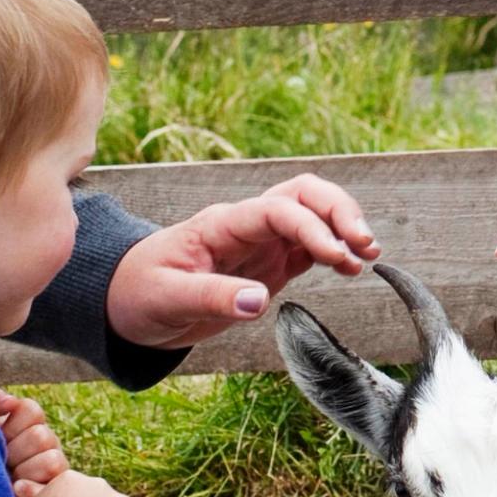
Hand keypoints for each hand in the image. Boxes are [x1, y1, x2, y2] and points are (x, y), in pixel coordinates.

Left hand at [0, 387, 67, 492]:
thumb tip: (10, 401)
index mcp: (27, 428)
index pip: (32, 411)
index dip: (14, 423)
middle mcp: (43, 448)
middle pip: (41, 436)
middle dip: (16, 450)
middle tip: (2, 460)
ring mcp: (50, 473)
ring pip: (53, 460)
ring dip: (25, 470)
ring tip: (9, 478)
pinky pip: (51, 489)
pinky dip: (32, 490)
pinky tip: (16, 490)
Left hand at [107, 174, 378, 348]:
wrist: (129, 302)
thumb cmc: (140, 293)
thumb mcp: (167, 299)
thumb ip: (211, 297)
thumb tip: (258, 301)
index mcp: (221, 225)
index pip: (276, 210)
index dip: (311, 227)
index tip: (336, 255)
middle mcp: (246, 225)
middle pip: (304, 194)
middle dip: (339, 211)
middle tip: (364, 245)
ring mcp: (261, 241)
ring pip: (313, 213)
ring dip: (343, 226)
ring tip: (367, 256)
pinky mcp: (270, 262)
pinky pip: (310, 245)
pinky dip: (336, 249)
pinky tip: (353, 266)